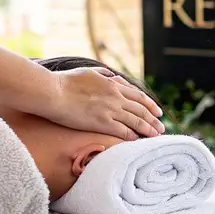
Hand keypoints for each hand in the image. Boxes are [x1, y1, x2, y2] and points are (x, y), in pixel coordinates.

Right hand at [40, 67, 165, 140]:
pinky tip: (138, 142)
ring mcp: (110, 109)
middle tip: (161, 127)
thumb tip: (112, 75)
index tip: (158, 111)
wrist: (53, 92)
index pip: (138, 96)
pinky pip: (123, 131)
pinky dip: (133, 136)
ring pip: (136, 121)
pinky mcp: (102, 122)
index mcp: (113, 84)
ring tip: (156, 136)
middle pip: (141, 109)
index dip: (150, 104)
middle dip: (153, 119)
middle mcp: (116, 97)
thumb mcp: (88, 72)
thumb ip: (103, 74)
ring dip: (148, 129)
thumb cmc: (65, 81)